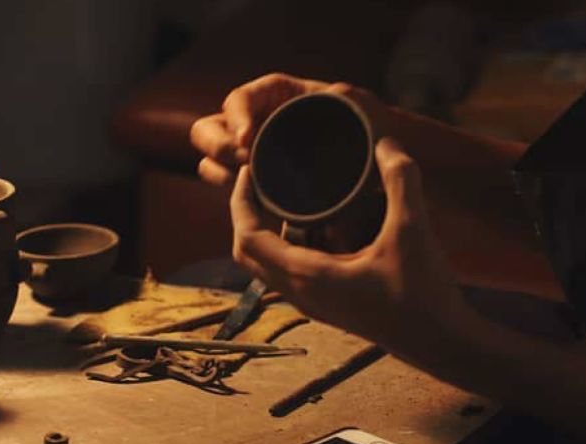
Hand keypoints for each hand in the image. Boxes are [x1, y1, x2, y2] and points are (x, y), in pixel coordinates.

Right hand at [191, 74, 388, 186]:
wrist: (378, 166)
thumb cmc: (368, 129)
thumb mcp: (363, 108)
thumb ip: (351, 98)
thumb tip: (337, 92)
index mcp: (272, 96)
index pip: (238, 101)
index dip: (236, 118)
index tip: (247, 141)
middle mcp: (252, 123)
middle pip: (208, 131)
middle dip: (219, 149)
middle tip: (246, 167)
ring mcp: (250, 156)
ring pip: (210, 163)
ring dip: (221, 176)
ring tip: (250, 189)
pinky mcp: (255, 185)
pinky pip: (229, 191)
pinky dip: (236, 200)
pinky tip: (259, 208)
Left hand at [231, 137, 480, 357]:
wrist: (442, 345)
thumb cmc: (424, 295)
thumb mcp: (413, 230)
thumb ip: (401, 181)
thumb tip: (384, 143)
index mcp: (307, 277)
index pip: (247, 239)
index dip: (240, 201)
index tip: (250, 169)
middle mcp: (301, 293)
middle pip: (249, 252)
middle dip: (248, 213)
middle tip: (262, 178)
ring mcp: (313, 303)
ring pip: (269, 263)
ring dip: (269, 229)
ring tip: (285, 193)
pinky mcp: (328, 305)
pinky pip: (291, 270)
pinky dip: (291, 244)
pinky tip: (318, 221)